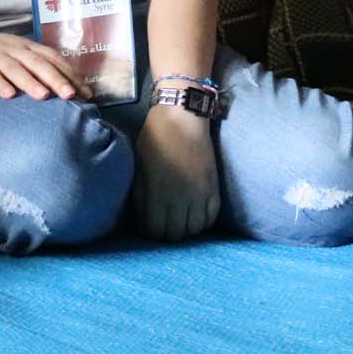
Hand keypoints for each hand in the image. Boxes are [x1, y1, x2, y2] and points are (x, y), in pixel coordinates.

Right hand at [0, 26, 85, 100]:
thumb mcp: (16, 54)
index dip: (70, 74)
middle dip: (56, 79)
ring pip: (15, 68)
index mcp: (27, 47)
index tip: (86, 92)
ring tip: (44, 96)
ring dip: (30, 82)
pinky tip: (8, 95)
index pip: (53, 59)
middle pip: (38, 63)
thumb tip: (63, 87)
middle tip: (71, 95)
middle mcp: (15, 49)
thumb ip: (35, 66)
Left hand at [133, 104, 219, 241]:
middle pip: (176, 235)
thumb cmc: (154, 140)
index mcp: (157, 195)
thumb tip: (143, 218)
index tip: (151, 224)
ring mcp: (198, 194)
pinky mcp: (213, 187)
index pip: (155, 232)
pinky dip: (203, 220)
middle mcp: (179, 199)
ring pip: (194, 230)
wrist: (182, 118)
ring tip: (181, 218)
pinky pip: (211, 217)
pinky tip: (196, 213)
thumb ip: (141, 196)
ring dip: (187, 227)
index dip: (151, 231)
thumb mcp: (139, 168)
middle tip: (166, 221)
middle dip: (168, 232)